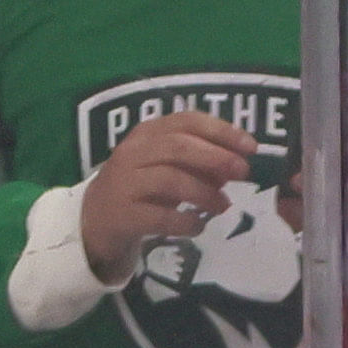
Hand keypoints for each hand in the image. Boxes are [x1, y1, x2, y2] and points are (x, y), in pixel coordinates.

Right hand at [76, 108, 256, 279]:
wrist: (97, 219)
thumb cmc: (143, 188)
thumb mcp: (171, 169)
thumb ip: (201, 165)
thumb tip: (235, 166)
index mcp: (148, 134)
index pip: (186, 121)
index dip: (221, 131)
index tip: (251, 146)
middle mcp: (133, 152)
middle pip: (178, 146)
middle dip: (215, 157)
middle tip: (242, 172)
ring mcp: (125, 182)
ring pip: (170, 179)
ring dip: (204, 193)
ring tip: (224, 206)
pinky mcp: (123, 213)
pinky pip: (160, 217)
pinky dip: (186, 222)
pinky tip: (198, 226)